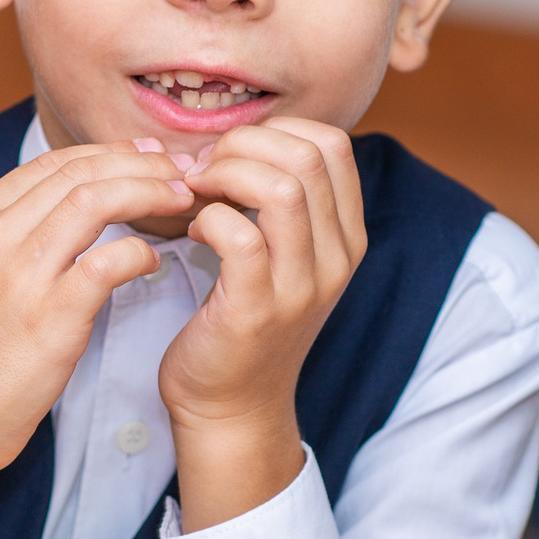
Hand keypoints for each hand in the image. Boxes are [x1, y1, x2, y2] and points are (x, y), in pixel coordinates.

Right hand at [0, 139, 192, 538]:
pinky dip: (139, 252)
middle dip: (137, 163)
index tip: (143, 156)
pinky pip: (109, 261)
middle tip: (177, 169)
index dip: (106, 153)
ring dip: (148, 192)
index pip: (49, 164)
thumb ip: (5, 245)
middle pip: (77, 173)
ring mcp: (18, 275)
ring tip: (182, 199)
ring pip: (96, 200)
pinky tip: (153, 262)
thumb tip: (58, 220)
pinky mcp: (48, 317)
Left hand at [159, 119, 366, 529]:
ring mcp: (301, 286)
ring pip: (280, 189)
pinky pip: (238, 234)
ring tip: (195, 194)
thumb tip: (246, 140)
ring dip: (224, 176)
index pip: (333, 145)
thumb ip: (284, 203)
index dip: (275, 131)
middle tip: (205, 170)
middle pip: (307, 157)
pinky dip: (207, 218)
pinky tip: (192, 233)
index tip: (234, 153)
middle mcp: (336, 259)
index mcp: (347, 238)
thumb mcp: (286, 257)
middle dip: (244, 146)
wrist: (232, 406)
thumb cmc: (246, 320)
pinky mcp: (256, 309)